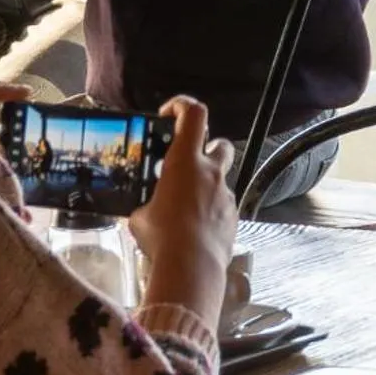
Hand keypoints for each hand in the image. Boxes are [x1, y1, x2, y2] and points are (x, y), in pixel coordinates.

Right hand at [129, 97, 237, 331]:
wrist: (191, 268)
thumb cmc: (162, 236)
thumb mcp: (140, 216)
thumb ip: (148, 205)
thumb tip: (147, 213)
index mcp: (185, 161)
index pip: (193, 113)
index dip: (182, 106)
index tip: (168, 115)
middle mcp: (211, 172)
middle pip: (220, 143)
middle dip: (208, 149)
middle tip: (190, 164)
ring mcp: (226, 195)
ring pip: (222, 179)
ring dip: (208, 186)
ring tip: (188, 207)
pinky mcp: (234, 218)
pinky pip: (224, 207)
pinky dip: (212, 212)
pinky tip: (196, 231)